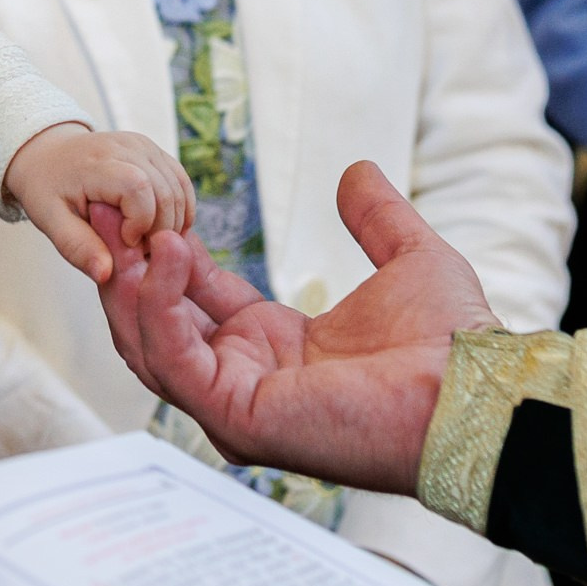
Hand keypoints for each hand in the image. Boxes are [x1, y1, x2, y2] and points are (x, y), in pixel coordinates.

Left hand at [4, 123, 195, 283]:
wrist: (48, 155)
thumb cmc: (47, 190)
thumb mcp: (50, 222)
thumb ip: (77, 248)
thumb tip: (106, 274)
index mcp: (96, 163)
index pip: (138, 189)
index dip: (140, 222)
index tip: (125, 242)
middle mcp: (125, 147)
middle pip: (166, 192)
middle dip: (161, 231)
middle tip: (138, 250)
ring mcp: (144, 146)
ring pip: (179, 189)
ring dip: (173, 223)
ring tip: (145, 240)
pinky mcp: (154, 151)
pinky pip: (181, 182)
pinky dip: (180, 210)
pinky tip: (160, 228)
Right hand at [96, 161, 498, 494]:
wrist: (472, 390)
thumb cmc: (453, 344)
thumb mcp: (407, 258)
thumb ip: (376, 217)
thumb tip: (358, 171)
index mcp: (273, 350)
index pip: (193, 302)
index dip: (168, 255)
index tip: (150, 208)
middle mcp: (246, 380)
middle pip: (153, 327)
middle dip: (128, 268)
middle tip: (114, 212)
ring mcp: (236, 403)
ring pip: (148, 346)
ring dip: (132, 285)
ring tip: (130, 227)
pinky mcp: (237, 413)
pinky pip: (174, 358)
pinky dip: (160, 305)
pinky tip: (168, 253)